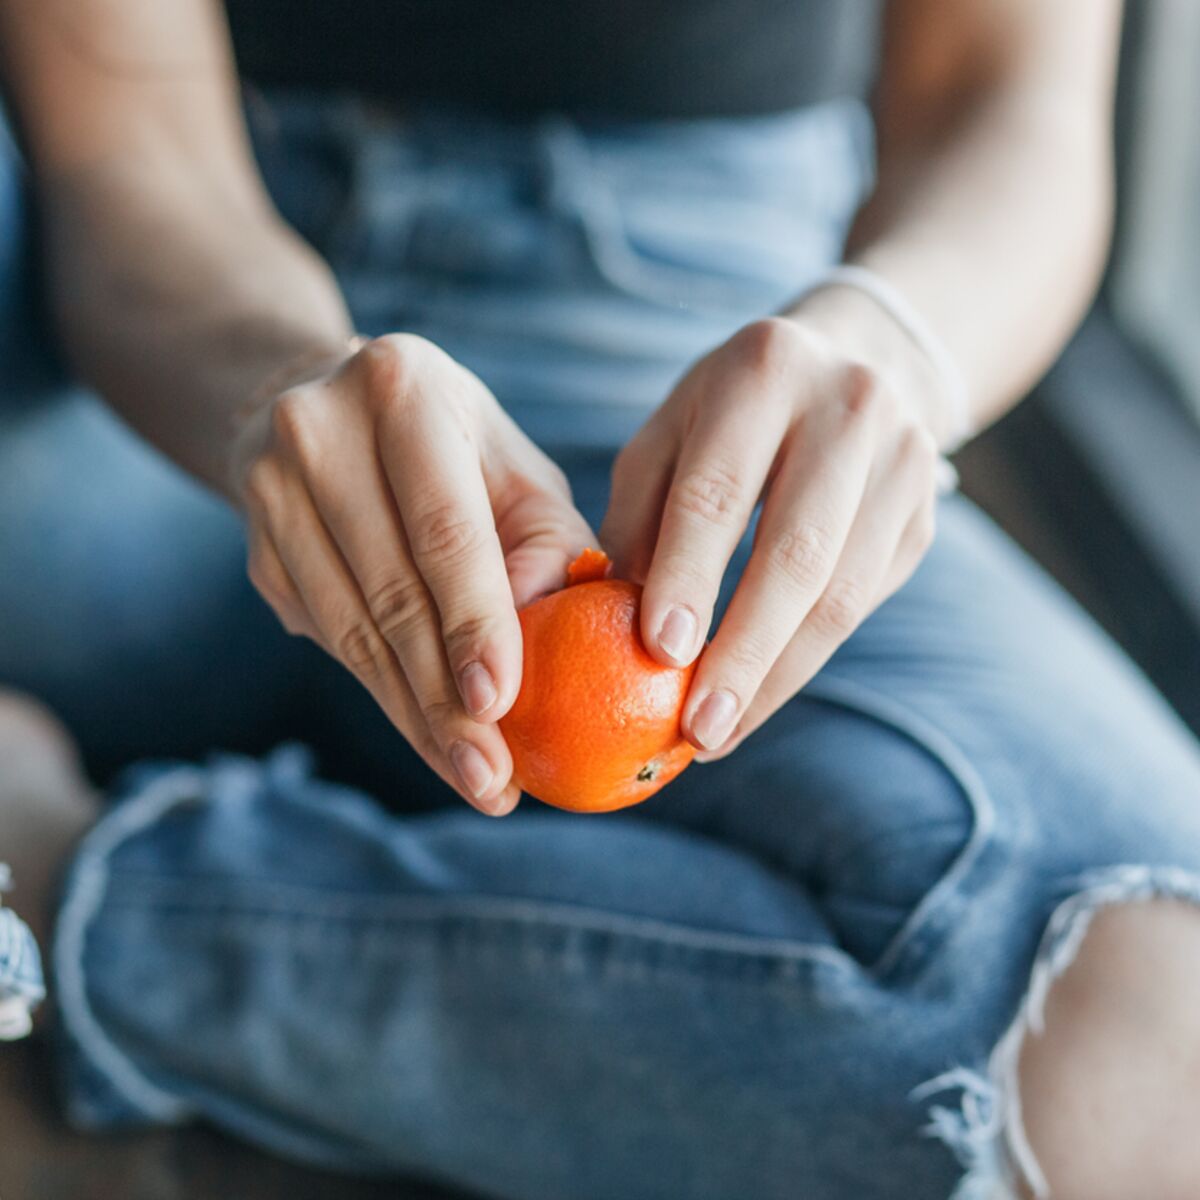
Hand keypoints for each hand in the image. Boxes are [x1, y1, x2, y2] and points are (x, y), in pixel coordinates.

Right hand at [231, 334, 594, 813]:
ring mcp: (270, 490)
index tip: (501, 705)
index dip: (472, 622)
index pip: (443, 527)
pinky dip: (383, 694)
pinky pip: (327, 639)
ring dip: (413, 717)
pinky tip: (428, 735)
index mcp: (403, 389)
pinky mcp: (255, 548)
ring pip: (350, 632)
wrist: (325, 412)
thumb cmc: (454, 451)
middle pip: (390, 592)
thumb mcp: (515, 468)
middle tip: (492, 777)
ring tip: (473, 778)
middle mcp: (319, 430)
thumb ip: (547, 541)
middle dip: (444, 699)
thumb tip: (545, 631)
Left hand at [600, 308, 943, 759]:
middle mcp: (848, 408)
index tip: (660, 652)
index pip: (721, 489)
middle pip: (796, 554)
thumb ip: (637, 516)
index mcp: (763, 371)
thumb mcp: (670, 433)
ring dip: (777, 677)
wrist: (858, 361)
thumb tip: (604, 621)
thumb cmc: (732, 411)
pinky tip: (757, 697)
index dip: (689, 575)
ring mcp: (902, 463)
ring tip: (719, 734)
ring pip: (841, 594)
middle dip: (743, 652)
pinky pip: (863, 605)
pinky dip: (805, 661)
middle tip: (696, 729)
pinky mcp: (923, 516)